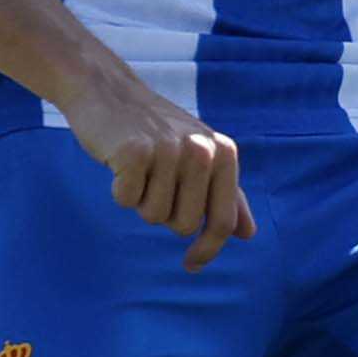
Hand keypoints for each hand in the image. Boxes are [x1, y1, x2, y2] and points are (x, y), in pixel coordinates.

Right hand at [59, 65, 257, 270]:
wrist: (108, 90)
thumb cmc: (155, 130)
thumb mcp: (200, 155)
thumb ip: (227, 193)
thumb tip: (248, 234)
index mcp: (223, 153)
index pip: (223, 222)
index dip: (207, 250)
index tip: (191, 265)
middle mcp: (201, 150)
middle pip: (185, 226)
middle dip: (165, 214)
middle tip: (153, 180)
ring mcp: (168, 149)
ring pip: (153, 216)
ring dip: (140, 200)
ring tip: (139, 167)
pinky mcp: (133, 151)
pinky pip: (125, 200)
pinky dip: (119, 189)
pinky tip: (118, 162)